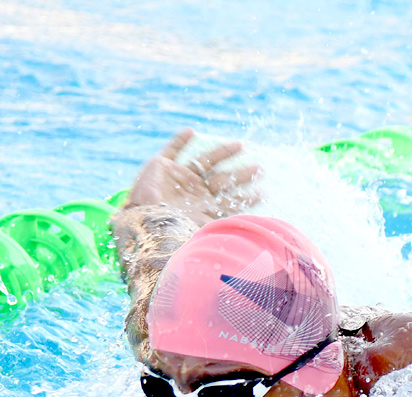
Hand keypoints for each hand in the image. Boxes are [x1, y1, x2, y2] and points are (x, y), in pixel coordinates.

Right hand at [125, 129, 261, 224]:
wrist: (139, 224)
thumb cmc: (168, 231)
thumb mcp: (198, 232)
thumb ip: (219, 232)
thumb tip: (247, 240)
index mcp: (203, 209)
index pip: (230, 202)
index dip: (246, 198)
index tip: (264, 193)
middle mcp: (194, 193)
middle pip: (224, 180)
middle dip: (242, 175)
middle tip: (260, 168)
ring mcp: (179, 179)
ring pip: (205, 161)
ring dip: (222, 153)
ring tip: (240, 145)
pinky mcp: (160, 167)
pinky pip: (171, 150)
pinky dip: (179, 141)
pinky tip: (190, 131)